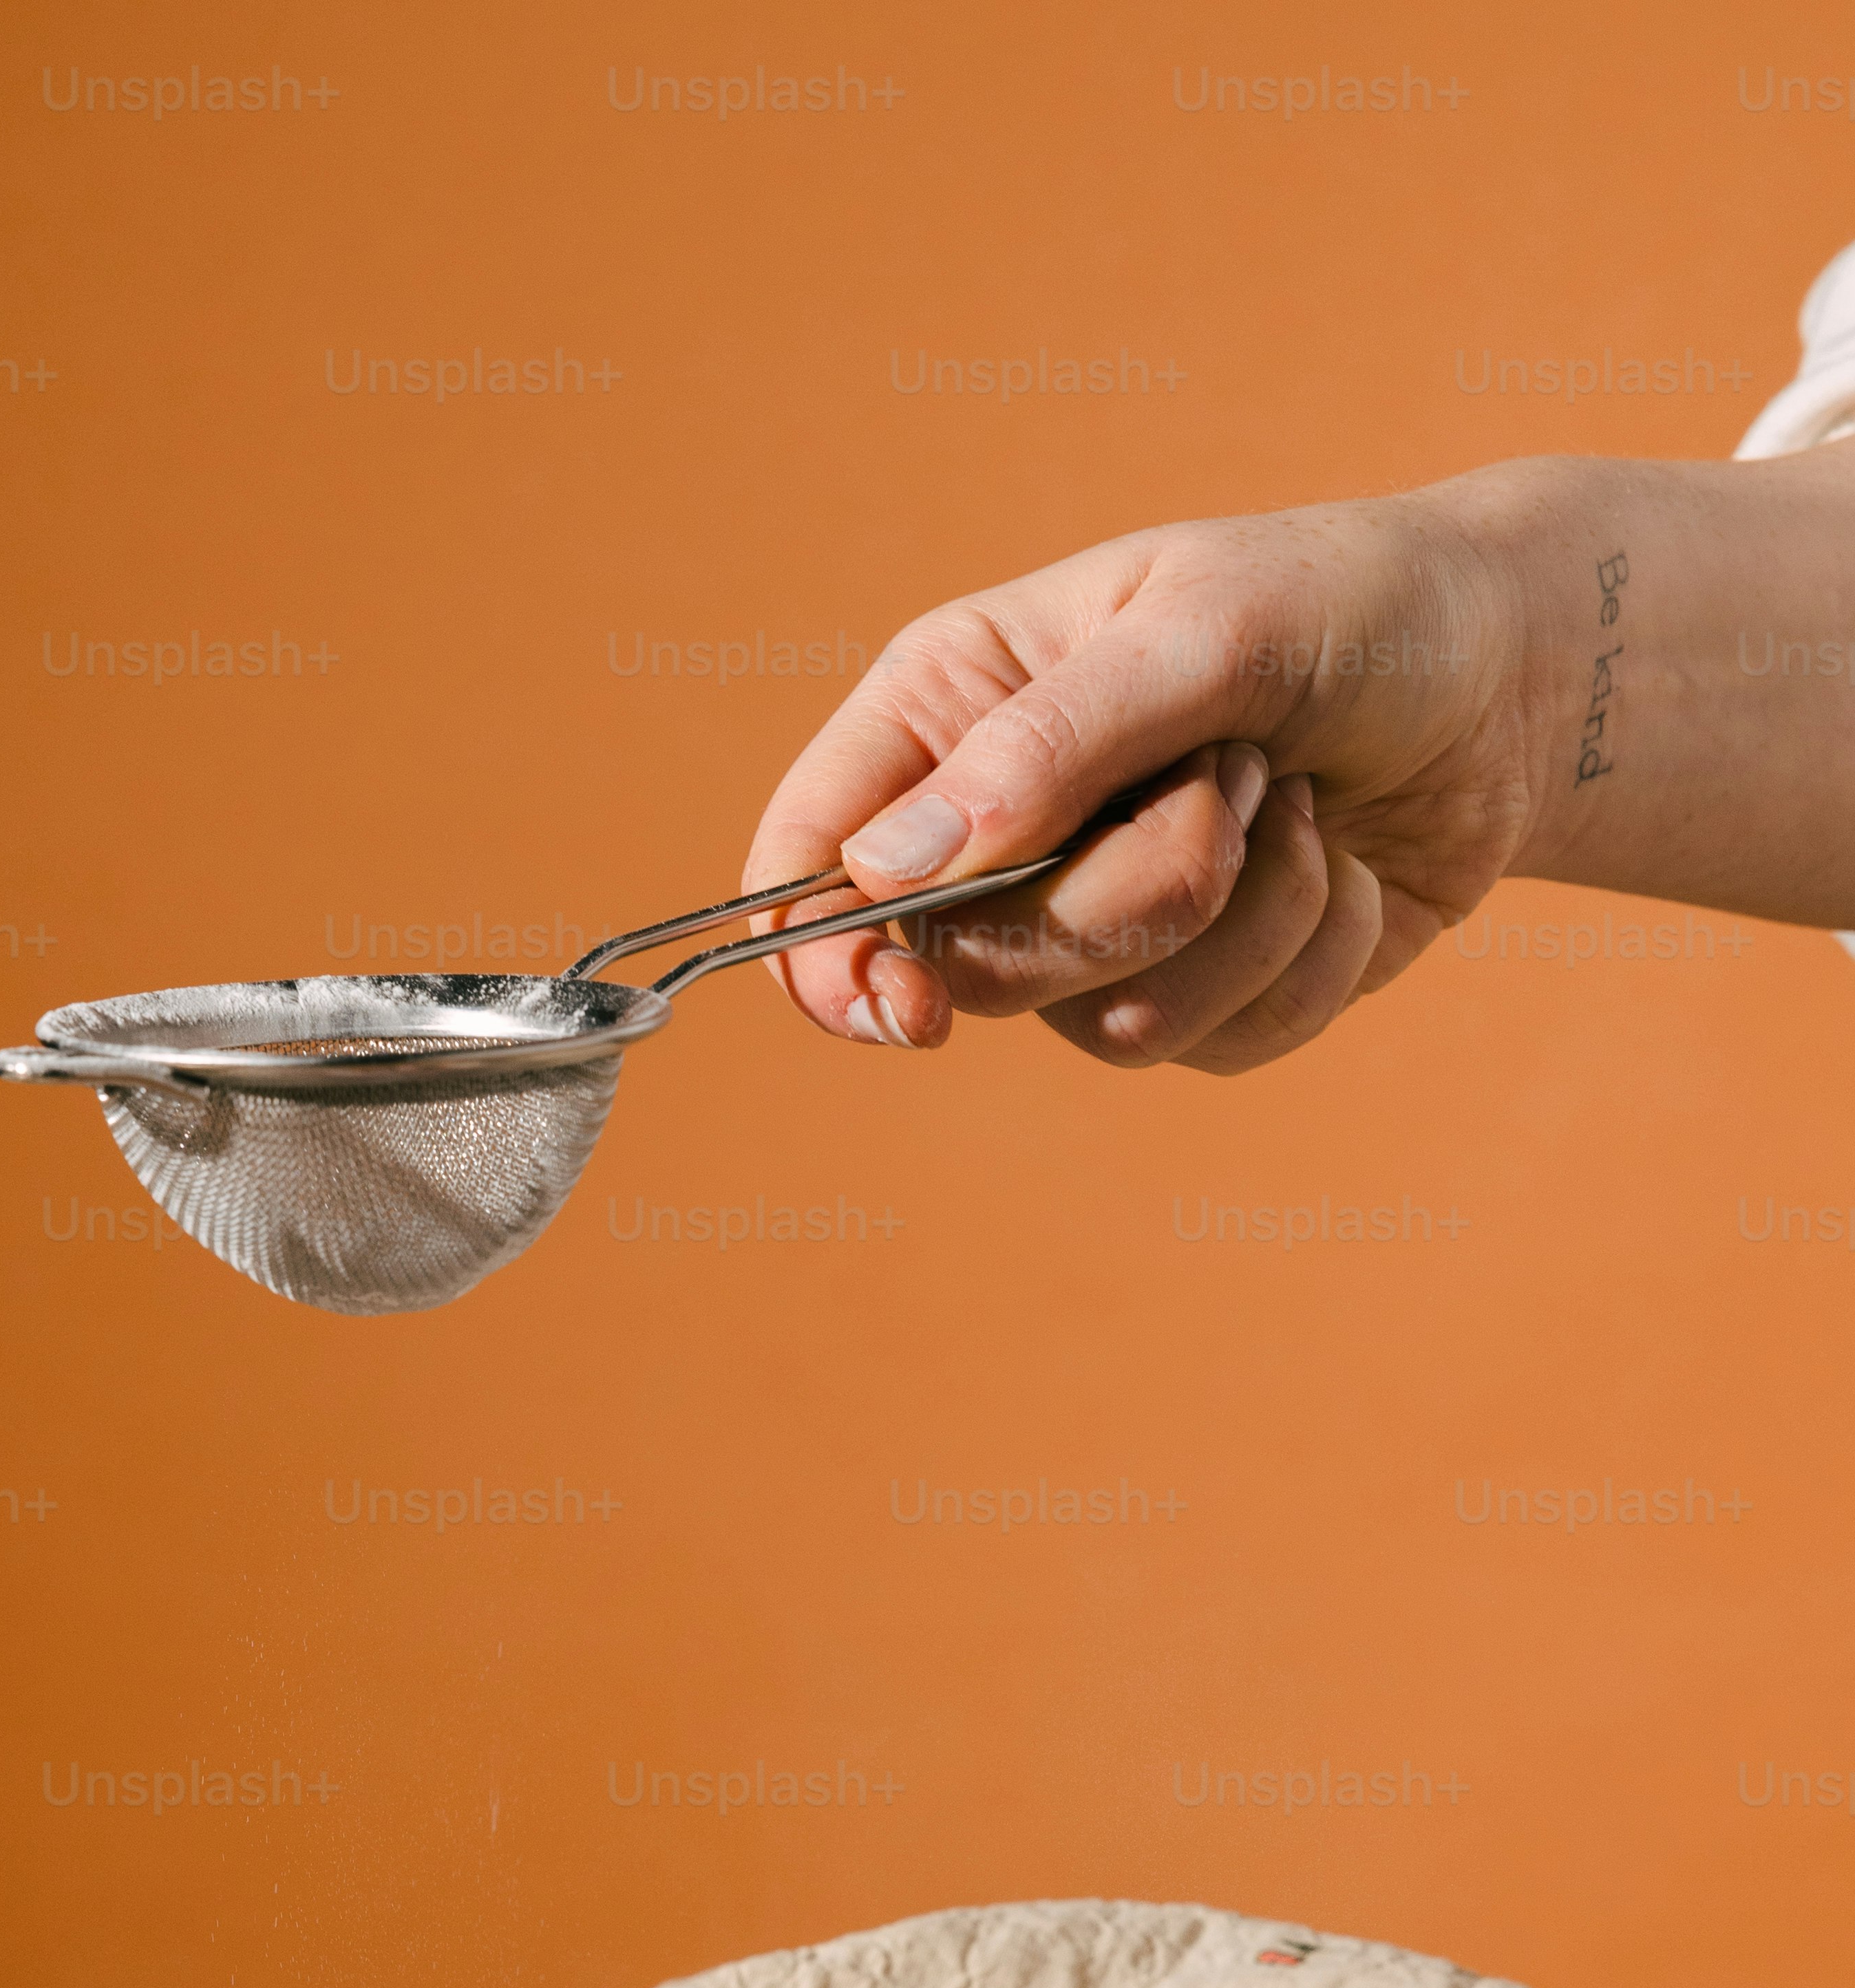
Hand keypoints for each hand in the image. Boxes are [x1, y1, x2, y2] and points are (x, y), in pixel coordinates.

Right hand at [743, 478, 1551, 1076]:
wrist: (1517, 677)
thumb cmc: (1353, 605)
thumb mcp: (1208, 628)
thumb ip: (1053, 743)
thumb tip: (900, 866)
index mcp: (956, 709)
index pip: (808, 858)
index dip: (823, 955)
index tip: (907, 1006)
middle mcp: (1003, 829)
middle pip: (973, 969)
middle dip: (1129, 895)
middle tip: (1231, 786)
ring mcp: (1095, 924)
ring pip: (1102, 1023)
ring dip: (1240, 917)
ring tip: (1292, 802)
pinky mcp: (1200, 993)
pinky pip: (1215, 1045)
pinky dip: (1306, 959)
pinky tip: (1341, 867)